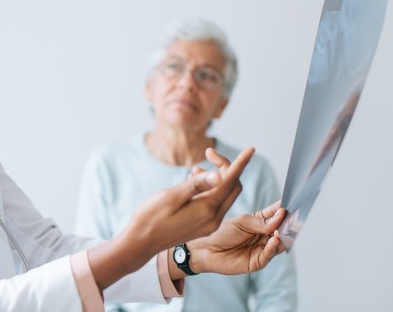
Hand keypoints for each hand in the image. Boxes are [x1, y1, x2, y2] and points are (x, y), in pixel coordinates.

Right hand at [87, 147, 254, 289]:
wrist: (141, 243)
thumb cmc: (151, 217)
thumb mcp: (171, 196)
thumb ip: (196, 185)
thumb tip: (218, 174)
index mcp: (207, 210)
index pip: (230, 181)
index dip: (241, 163)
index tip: (251, 149)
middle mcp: (213, 219)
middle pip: (233, 187)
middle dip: (226, 168)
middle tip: (207, 155)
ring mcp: (209, 224)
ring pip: (224, 195)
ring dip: (217, 179)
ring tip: (194, 169)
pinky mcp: (203, 227)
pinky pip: (215, 204)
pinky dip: (211, 190)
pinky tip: (193, 183)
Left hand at [187, 201, 286, 274]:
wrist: (208, 250)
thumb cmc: (223, 233)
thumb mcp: (242, 222)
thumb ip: (261, 222)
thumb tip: (281, 215)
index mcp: (261, 222)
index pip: (277, 214)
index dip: (285, 209)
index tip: (293, 203)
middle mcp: (265, 235)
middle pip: (282, 229)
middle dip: (288, 223)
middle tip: (293, 217)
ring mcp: (263, 248)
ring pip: (280, 242)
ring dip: (283, 235)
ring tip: (282, 228)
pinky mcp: (259, 261)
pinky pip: (270, 254)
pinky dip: (274, 246)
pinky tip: (275, 238)